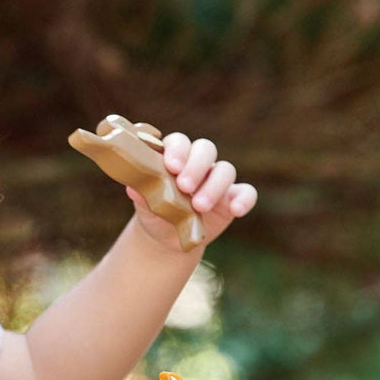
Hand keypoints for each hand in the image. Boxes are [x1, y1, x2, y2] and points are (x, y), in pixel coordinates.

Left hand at [127, 131, 256, 252]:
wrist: (167, 238)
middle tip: (184, 186)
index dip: (177, 150)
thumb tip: (134, 189)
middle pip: (205, 149)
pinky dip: (244, 199)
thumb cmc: (154, 211)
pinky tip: (236, 210)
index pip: (180, 142)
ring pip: (225, 170)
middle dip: (196, 166)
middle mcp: (198, 163)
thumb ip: (142, 193)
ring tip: (199, 206)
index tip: (171, 166)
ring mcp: (217, 179)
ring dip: (214, 186)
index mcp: (175, 156)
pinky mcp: (233, 198)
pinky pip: (246, 192)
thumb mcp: (144, 204)